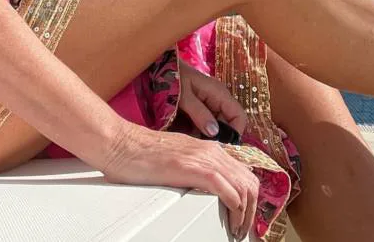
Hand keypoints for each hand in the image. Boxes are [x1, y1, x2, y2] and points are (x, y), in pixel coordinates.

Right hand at [100, 120, 258, 240]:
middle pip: (249, 180)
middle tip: (242, 228)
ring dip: (246, 213)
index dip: (248, 197)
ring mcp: (204, 158)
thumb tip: (203, 188)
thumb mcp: (175, 159)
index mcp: (207, 148)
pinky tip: (230, 220)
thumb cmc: (139, 154)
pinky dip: (236, 209)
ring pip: (245, 186)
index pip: (242, 172)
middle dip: (252, 208)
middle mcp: (210, 150)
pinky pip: (230, 190)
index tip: (243, 216)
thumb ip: (192, 168)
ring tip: (237, 229)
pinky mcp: (195, 169)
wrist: (121, 144)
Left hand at [177, 58, 247, 139]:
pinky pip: (206, 123)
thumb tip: (215, 133)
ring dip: (208, 136)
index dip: (235, 132)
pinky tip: (189, 136)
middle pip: (228, 124)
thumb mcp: (184, 95)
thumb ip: (199, 113)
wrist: (161, 67)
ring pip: (217, 126)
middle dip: (219, 137)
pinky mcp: (201, 108)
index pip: (239, 116)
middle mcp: (218, 99)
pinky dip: (200, 131)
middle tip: (204, 147)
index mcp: (219, 93)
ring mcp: (210, 103)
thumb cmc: (173, 77)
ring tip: (194, 143)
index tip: (222, 146)